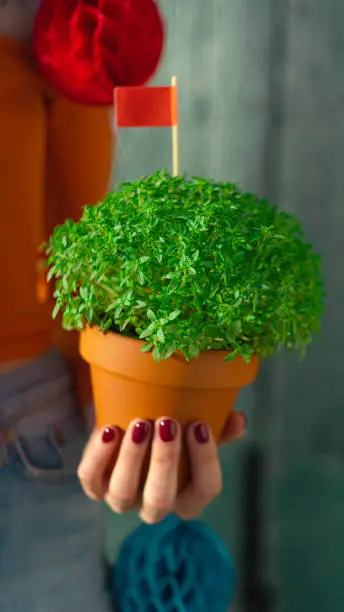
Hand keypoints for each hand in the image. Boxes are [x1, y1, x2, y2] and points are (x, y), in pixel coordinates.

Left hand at [78, 412, 245, 523]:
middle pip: (160, 500)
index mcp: (188, 495)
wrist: (130, 423)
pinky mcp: (95, 486)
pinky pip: (91, 480)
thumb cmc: (171, 431)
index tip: (199, 425)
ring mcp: (122, 499)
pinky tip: (109, 429)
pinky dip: (98, 457)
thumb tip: (239, 420)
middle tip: (165, 422)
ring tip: (139, 422)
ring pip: (123, 494)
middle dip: (164, 462)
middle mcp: (154, 505)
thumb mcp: (194, 428)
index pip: (205, 490)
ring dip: (131, 459)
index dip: (205, 461)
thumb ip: (219, 426)